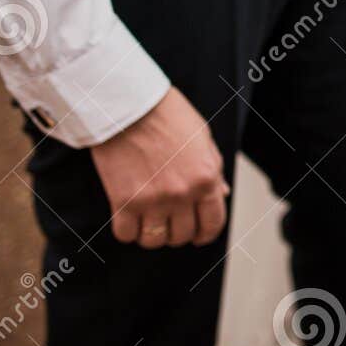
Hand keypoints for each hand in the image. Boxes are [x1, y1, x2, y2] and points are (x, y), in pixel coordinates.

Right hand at [89, 88, 228, 249]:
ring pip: (154, 240)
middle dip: (178, 233)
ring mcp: (153, 200)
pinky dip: (128, 232)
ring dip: (152, 235)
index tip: (198, 235)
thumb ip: (213, 170)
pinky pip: (126, 234)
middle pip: (182, 236)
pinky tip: (129, 219)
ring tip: (148, 221)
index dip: (205, 234)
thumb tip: (221, 195)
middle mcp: (183, 194)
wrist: (130, 105)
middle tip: (169, 222)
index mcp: (207, 178)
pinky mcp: (124, 201)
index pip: (213, 223)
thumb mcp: (203, 139)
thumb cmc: (168, 116)